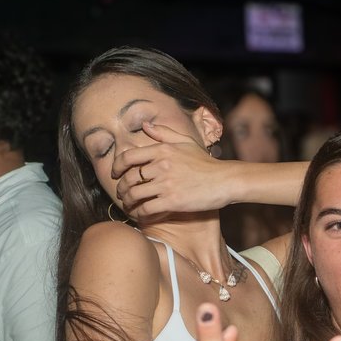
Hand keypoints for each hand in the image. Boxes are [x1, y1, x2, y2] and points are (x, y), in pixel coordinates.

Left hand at [113, 122, 231, 219]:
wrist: (225, 180)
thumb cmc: (206, 163)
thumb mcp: (186, 141)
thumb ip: (164, 132)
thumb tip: (145, 126)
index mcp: (162, 150)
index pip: (128, 157)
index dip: (116, 166)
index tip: (115, 173)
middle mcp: (161, 166)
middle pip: (129, 178)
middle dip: (121, 188)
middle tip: (122, 194)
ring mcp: (166, 184)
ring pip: (135, 195)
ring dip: (128, 202)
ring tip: (129, 205)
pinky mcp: (172, 201)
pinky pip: (147, 208)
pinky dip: (140, 213)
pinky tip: (141, 214)